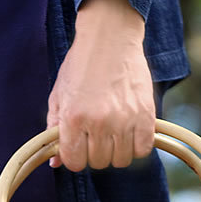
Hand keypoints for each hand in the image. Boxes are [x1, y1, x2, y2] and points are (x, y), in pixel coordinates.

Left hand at [47, 0, 155, 170]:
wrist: (110, 38)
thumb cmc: (80, 66)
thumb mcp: (58, 96)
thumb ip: (54, 130)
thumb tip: (55, 163)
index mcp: (73, 118)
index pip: (74, 162)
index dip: (75, 156)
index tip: (79, 145)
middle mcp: (98, 122)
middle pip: (98, 163)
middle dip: (95, 152)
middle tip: (97, 134)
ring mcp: (124, 119)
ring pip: (121, 160)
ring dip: (116, 151)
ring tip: (113, 132)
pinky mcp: (146, 114)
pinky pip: (143, 150)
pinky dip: (137, 146)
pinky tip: (130, 132)